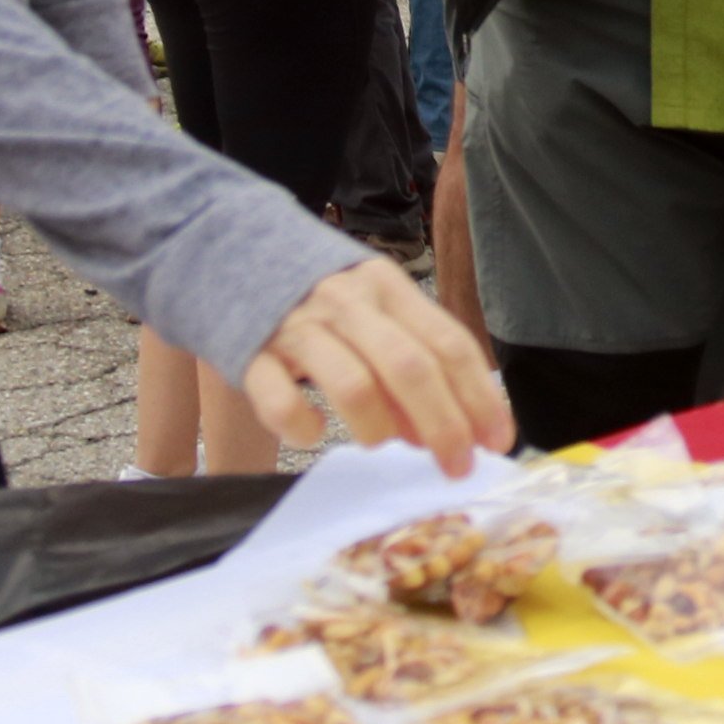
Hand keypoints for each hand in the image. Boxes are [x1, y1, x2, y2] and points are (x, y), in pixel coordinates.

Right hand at [243, 257, 514, 469]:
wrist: (226, 255)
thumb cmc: (319, 301)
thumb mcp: (373, 311)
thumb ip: (413, 361)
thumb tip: (453, 430)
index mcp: (388, 287)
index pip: (448, 343)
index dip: (480, 397)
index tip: (497, 441)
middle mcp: (348, 303)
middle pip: (410, 368)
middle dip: (444, 426)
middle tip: (456, 468)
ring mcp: (298, 328)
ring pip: (354, 385)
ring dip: (380, 429)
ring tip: (382, 443)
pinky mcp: (252, 355)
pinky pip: (282, 402)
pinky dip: (303, 428)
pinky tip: (312, 434)